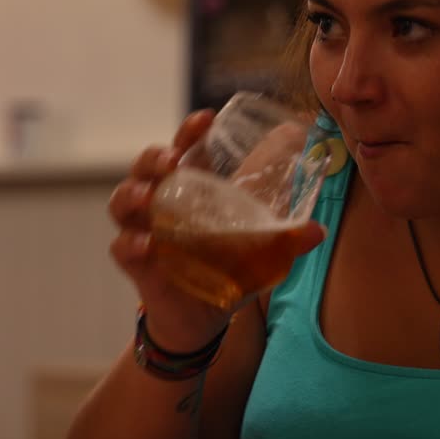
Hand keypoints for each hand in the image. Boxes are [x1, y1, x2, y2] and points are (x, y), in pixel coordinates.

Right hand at [108, 109, 325, 352]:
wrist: (202, 319)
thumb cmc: (226, 270)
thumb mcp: (257, 254)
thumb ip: (284, 240)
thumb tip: (318, 231)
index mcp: (192, 189)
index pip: (184, 148)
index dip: (189, 131)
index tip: (205, 119)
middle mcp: (162, 203)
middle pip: (145, 167)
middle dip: (154, 157)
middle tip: (172, 160)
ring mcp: (145, 230)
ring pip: (122, 201)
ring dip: (132, 194)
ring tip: (148, 197)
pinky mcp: (136, 264)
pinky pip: (121, 247)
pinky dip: (129, 243)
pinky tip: (145, 244)